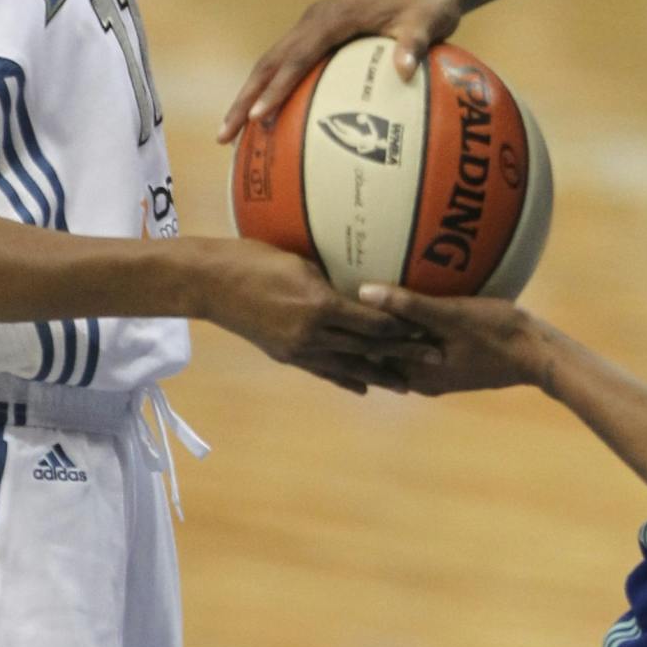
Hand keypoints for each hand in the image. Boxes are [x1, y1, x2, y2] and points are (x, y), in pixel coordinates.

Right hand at [194, 238, 439, 394]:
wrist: (211, 283)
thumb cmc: (256, 259)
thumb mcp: (302, 263)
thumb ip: (331, 283)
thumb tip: (361, 292)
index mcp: (320, 305)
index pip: (374, 322)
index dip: (404, 328)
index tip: (430, 329)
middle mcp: (313, 333)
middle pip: (368, 347)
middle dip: (404, 354)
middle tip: (435, 360)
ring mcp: (298, 349)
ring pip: (348, 366)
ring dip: (379, 375)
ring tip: (407, 385)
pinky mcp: (285, 355)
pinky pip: (322, 371)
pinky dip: (345, 379)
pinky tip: (362, 387)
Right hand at [218, 0, 478, 142]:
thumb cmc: (429, 7)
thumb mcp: (429, 22)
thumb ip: (415, 44)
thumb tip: (404, 71)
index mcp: (334, 16)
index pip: (297, 55)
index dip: (277, 87)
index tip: (260, 115)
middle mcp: (315, 19)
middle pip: (270, 61)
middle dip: (246, 99)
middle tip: (225, 136)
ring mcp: (313, 27)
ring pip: (271, 64)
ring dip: (249, 97)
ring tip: (230, 136)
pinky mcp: (318, 36)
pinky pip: (287, 65)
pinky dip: (270, 91)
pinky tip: (266, 121)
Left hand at [357, 284, 551, 395]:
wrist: (538, 355)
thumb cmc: (497, 332)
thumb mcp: (450, 315)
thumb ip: (407, 305)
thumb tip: (362, 292)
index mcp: (415, 373)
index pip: (368, 354)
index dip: (347, 331)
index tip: (328, 306)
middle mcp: (422, 381)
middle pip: (381, 355)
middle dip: (363, 332)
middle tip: (340, 304)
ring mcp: (439, 376)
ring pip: (401, 353)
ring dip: (387, 333)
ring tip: (368, 306)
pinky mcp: (454, 367)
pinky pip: (422, 350)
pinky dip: (411, 334)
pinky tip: (413, 313)